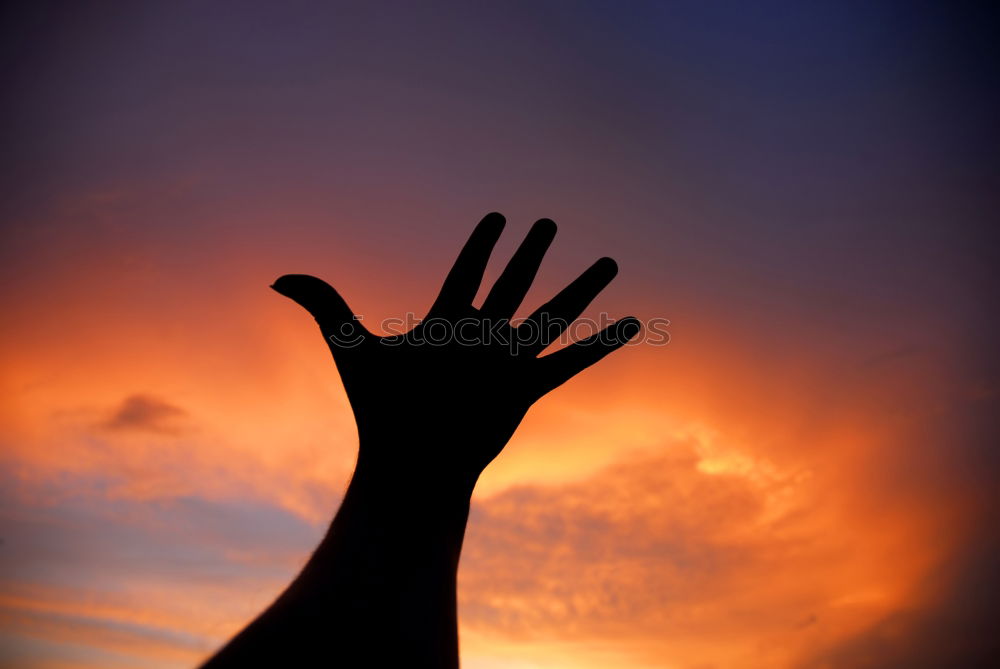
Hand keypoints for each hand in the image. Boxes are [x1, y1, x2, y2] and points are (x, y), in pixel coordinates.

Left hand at [271, 213, 639, 495]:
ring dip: (582, 289)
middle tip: (549, 222)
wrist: (409, 463)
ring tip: (610, 261)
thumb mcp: (351, 346)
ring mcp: (505, 363)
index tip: (498, 217)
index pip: (468, 270)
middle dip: (532, 251)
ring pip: (551, 315)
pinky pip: (571, 362)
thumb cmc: (379, 409)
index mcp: (445, 321)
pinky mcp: (525, 390)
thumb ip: (324, 302)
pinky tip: (631, 324)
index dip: (483, 242)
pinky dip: (602, 345)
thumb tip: (276, 276)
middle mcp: (480, 338)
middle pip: (514, 282)